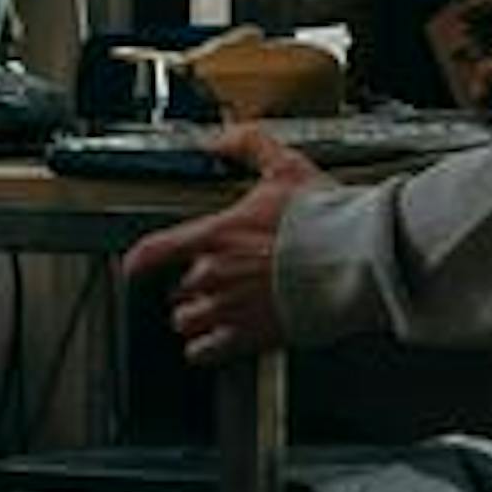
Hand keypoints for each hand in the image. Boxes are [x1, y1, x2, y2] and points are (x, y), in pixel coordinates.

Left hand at [120, 128, 328, 367]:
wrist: (356, 259)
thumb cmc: (326, 219)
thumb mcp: (286, 168)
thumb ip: (249, 146)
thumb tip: (222, 138)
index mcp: (217, 237)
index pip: (154, 252)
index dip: (138, 260)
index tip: (135, 265)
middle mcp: (215, 276)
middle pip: (176, 289)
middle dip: (192, 285)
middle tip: (215, 279)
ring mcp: (231, 309)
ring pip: (186, 322)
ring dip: (196, 316)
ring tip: (213, 310)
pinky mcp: (251, 336)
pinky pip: (205, 352)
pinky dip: (207, 347)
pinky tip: (217, 340)